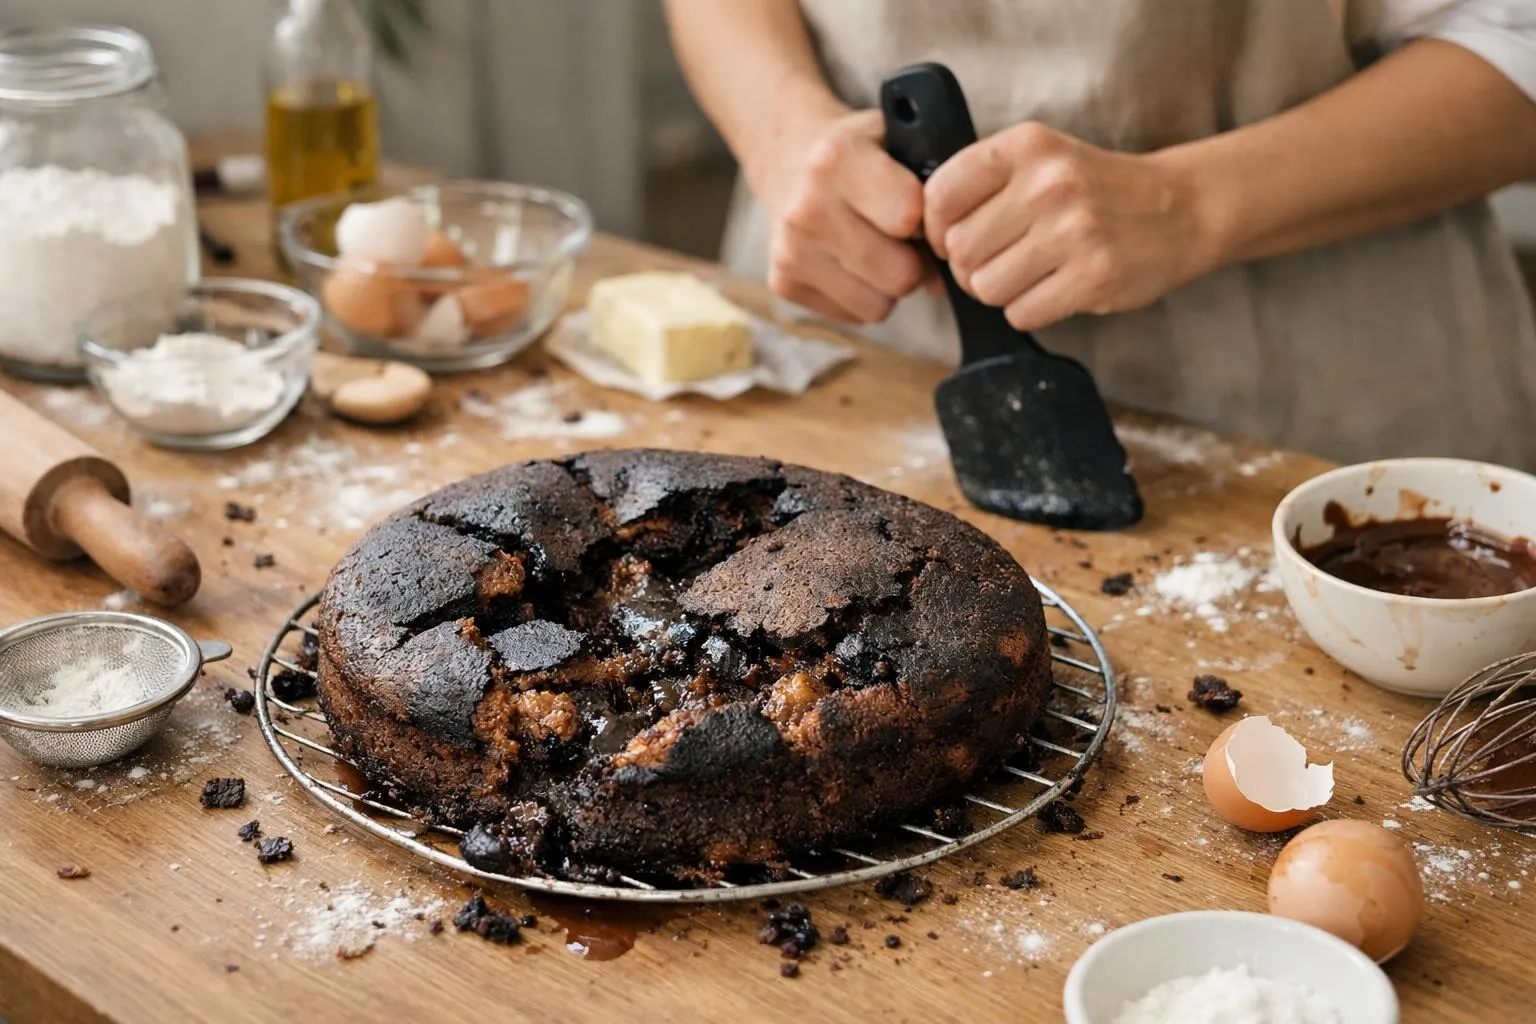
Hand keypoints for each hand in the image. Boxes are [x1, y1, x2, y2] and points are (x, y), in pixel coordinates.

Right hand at [754, 108, 927, 323]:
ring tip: (877, 250)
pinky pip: (854, 316)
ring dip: (888, 286)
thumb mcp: (900, 146)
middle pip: (899, 275)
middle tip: (903, 241)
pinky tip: (851, 263)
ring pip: (878, 306)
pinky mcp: (783, 283)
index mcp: (836, 159)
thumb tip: (943, 282)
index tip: (921, 213)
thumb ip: (934, 197)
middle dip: (913, 263)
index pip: (910, 215)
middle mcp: (806, 208)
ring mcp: (790, 250)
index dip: (928, 220)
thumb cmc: (862, 156)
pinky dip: (863, 297)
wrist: (790, 163)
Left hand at [923, 122, 1214, 330]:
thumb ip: (981, 185)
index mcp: (1026, 147)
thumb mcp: (1039, 161)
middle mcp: (1049, 183)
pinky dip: (1030, 311)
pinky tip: (1055, 289)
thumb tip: (918, 239)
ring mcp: (1074, 230)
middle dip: (969, 268)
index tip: (955, 237)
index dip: (937, 229)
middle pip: (960, 251)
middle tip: (1000, 262)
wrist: (1180, 209)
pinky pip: (1021, 313)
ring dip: (999, 292)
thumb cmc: (1093, 190)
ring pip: (985, 287)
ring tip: (1031, 274)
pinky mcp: (1094, 277)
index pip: (940, 195)